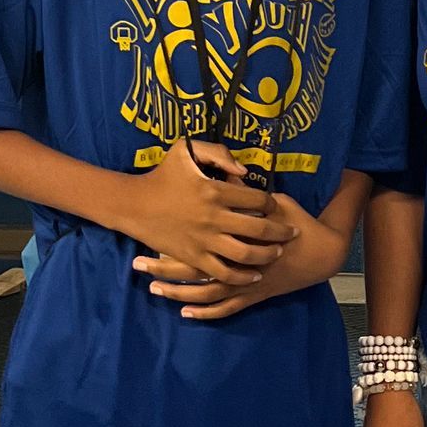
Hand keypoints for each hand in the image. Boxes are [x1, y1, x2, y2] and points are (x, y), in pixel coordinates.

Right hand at [119, 138, 296, 287]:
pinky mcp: (195, 258)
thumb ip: (218, 153)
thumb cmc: (161, 174)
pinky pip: (224, 272)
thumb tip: (245, 172)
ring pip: (246, 254)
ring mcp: (205, 240)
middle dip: (281, 231)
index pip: (258, 199)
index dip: (272, 203)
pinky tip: (254, 274)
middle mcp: (214, 218)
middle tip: (292, 232)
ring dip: (266, 255)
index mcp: (215, 191)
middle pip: (259, 228)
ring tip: (277, 252)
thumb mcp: (186, 150)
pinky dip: (242, 276)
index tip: (276, 206)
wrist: (133, 205)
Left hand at [132, 189, 341, 319]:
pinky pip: (224, 308)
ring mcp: (244, 283)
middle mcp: (236, 262)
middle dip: (163, 267)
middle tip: (137, 264)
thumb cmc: (295, 222)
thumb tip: (221, 179)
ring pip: (204, 293)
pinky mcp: (252, 295)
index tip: (146, 232)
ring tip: (153, 288)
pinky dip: (204, 312)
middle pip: (192, 269)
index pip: (198, 237)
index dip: (170, 235)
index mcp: (239, 235)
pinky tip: (184, 312)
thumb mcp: (272, 200)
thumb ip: (244, 194)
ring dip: (178, 292)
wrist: (321, 252)